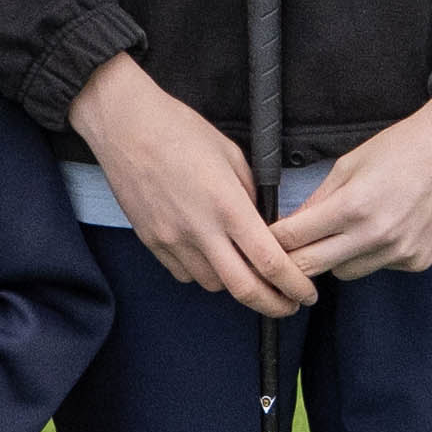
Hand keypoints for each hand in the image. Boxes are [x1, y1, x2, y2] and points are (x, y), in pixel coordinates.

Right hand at [72, 53, 310, 311]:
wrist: (124, 125)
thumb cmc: (179, 129)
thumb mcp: (231, 154)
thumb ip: (251, 194)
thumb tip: (263, 222)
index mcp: (228, 205)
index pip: (270, 261)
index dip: (294, 285)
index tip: (307, 293)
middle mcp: (200, 230)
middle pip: (244, 289)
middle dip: (273, 304)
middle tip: (288, 306)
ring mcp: (172, 240)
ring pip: (213, 285)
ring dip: (235, 284)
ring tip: (246, 271)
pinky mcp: (151, 241)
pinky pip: (184, 273)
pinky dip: (203, 273)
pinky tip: (210, 256)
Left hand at [265, 92, 431, 285]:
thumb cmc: (404, 146)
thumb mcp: (350, 163)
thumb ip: (318, 199)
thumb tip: (290, 226)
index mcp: (353, 206)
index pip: (294, 239)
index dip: (274, 240)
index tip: (266, 240)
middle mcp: (376, 235)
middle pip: (312, 267)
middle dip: (295, 259)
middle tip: (292, 247)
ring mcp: (400, 252)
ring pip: (346, 273)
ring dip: (337, 257)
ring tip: (351, 228)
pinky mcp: (418, 261)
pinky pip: (379, 267)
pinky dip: (373, 254)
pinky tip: (387, 227)